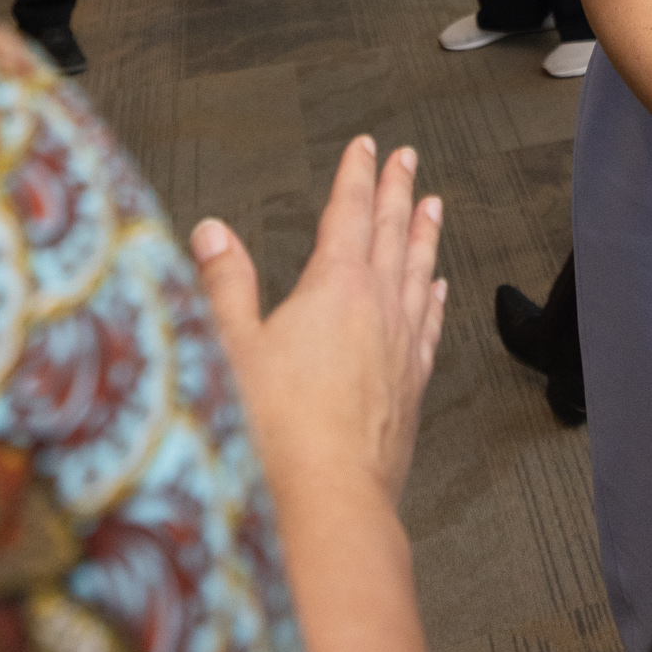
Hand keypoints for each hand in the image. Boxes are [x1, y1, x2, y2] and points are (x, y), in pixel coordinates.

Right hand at [194, 137, 447, 506]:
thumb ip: (224, 284)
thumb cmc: (274, 434)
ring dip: (425, 235)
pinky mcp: (412, 387)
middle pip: (393, 234)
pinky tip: (438, 291)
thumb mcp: (229, 349)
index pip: (349, 214)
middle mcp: (379, 310)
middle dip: (398, 191)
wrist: (330, 504)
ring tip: (434, 206)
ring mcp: (402, 348)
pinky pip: (430, 324)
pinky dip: (435, 298)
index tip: (366, 147)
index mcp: (334, 289)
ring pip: (420, 273)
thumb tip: (212, 231)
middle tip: (408, 159)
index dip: (356, 176)